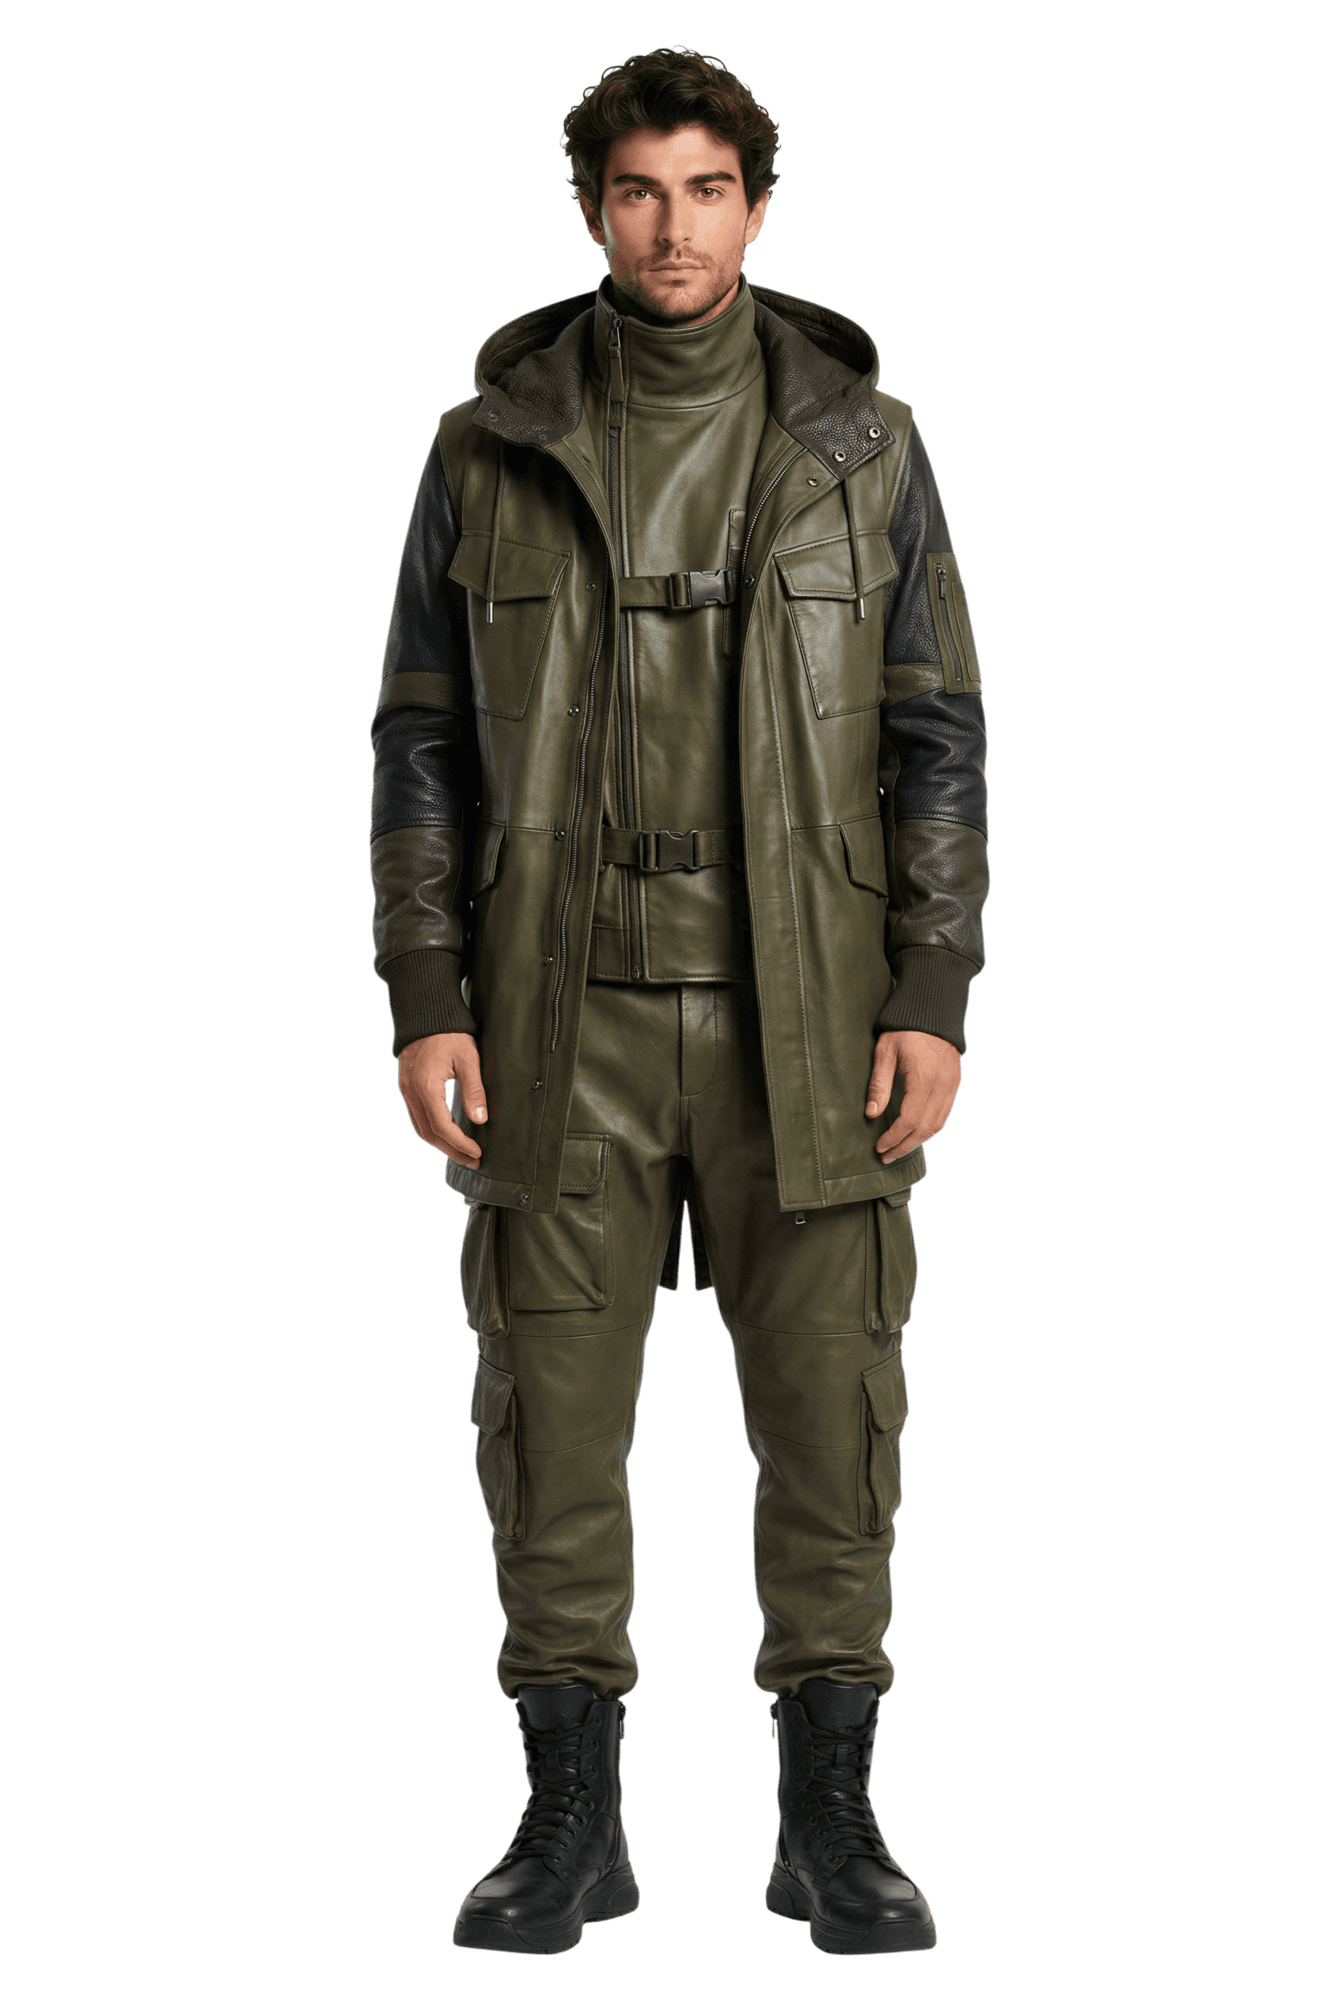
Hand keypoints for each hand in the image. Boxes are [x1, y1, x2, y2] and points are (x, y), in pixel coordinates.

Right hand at [397, 1032, 487, 1168]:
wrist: (425, 1012)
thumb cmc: (449, 1033)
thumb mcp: (468, 1059)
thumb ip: (473, 1090)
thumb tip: (480, 1119)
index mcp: (425, 1086)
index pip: (442, 1126)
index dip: (460, 1143)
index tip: (477, 1152)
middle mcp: (411, 1092)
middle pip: (429, 1133)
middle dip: (451, 1150)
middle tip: (473, 1160)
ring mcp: (405, 1090)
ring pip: (420, 1127)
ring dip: (441, 1143)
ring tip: (462, 1152)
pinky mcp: (406, 1086)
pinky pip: (416, 1117)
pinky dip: (431, 1130)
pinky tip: (447, 1134)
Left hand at [866, 1029, 961, 1162]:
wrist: (934, 1009)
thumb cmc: (905, 1029)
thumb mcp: (885, 1053)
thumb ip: (879, 1085)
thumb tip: (872, 1114)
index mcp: (924, 1078)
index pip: (910, 1120)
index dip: (894, 1138)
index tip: (880, 1147)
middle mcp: (942, 1085)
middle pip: (925, 1128)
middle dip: (905, 1145)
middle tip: (887, 1156)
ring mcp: (952, 1085)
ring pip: (938, 1124)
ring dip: (918, 1140)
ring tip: (899, 1148)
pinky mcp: (955, 1083)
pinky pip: (944, 1114)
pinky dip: (930, 1128)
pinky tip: (915, 1132)